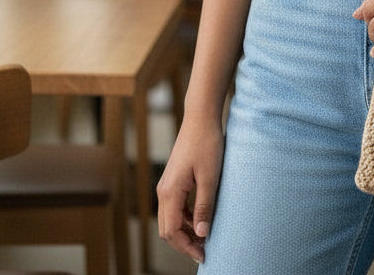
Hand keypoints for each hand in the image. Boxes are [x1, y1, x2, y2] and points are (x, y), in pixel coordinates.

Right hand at [156, 117, 224, 261]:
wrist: (200, 118)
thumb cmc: (207, 144)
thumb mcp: (210, 177)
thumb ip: (204, 206)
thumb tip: (202, 234)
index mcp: (170, 192)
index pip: (172, 231)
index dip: (186, 246)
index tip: (203, 255)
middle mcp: (163, 191)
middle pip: (167, 229)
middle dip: (184, 243)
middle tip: (204, 250)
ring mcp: (167, 185)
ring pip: (170, 219)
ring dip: (185, 231)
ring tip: (204, 237)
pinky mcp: (173, 180)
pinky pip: (175, 207)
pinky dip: (185, 218)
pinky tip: (200, 219)